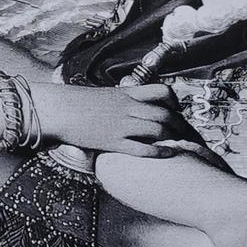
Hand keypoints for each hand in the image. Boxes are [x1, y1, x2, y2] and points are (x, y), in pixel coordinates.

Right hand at [32, 82, 194, 157]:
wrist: (57, 110)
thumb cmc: (75, 102)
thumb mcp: (103, 95)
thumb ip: (119, 99)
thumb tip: (129, 104)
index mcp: (126, 94)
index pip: (161, 92)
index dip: (174, 102)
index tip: (178, 111)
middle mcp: (128, 108)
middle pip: (165, 114)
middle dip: (181, 126)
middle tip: (188, 135)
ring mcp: (121, 125)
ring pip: (158, 130)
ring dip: (173, 138)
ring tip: (182, 145)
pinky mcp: (113, 142)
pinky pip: (142, 148)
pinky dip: (159, 151)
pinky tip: (168, 154)